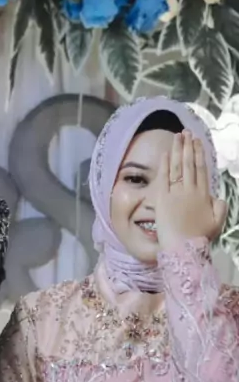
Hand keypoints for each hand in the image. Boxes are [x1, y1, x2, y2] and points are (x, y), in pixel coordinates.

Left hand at [155, 131, 226, 250]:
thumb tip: (217, 197)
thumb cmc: (199, 238)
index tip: (197, 142)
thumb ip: (219, 207)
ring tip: (177, 137)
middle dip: (187, 146)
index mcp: (203, 194)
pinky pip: (163, 178)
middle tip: (186, 133)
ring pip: (177, 167)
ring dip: (177, 150)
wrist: (183, 248)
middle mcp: (190, 190)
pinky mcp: (162, 199)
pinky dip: (164, 165)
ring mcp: (175, 193)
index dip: (198, 154)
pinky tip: (165, 154)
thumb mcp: (216, 222)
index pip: (200, 169)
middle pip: (188, 163)